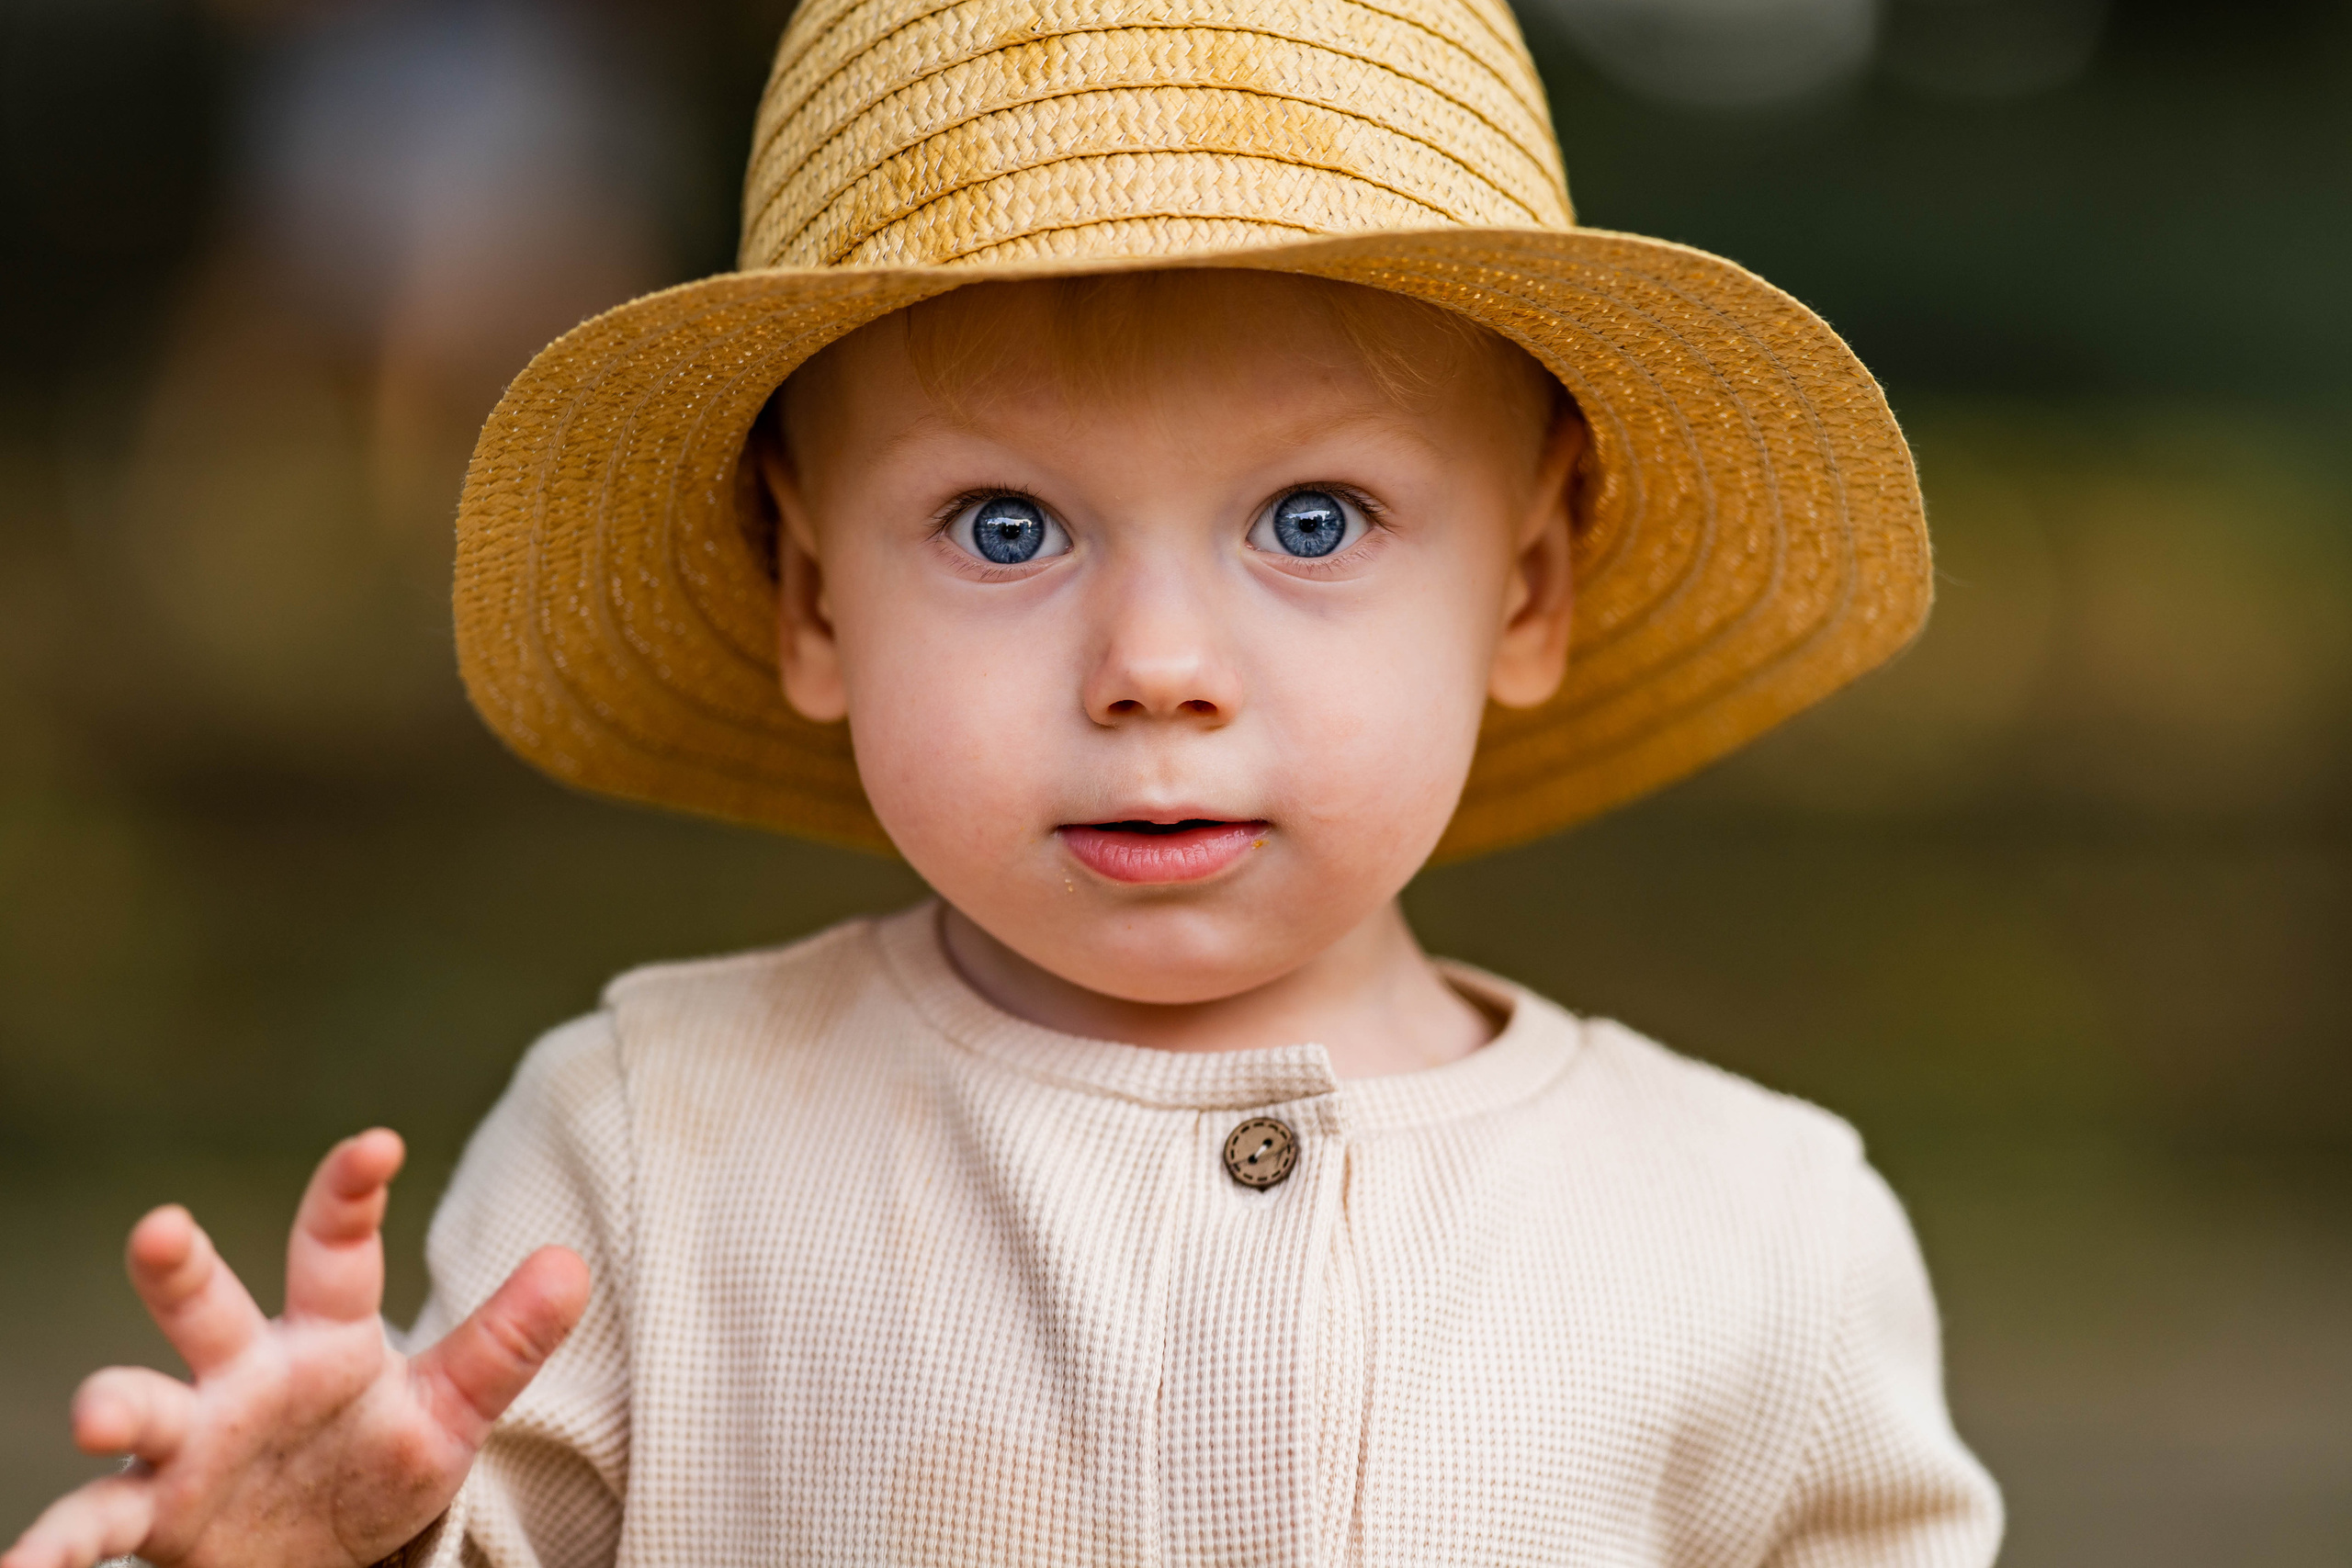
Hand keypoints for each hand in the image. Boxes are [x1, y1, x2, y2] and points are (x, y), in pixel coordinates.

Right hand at [3, 1131, 589, 1567]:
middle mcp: (242, 1373)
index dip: (351, 1193)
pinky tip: (26, 1566)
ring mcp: (188, 1441)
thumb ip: (505, 1343)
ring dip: (112, 1404)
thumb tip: (574, 1265)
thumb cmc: (377, 1460)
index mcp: (323, 1336)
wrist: (317, 1556)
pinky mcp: (149, 1514)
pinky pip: (93, 1526)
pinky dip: (54, 1548)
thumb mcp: (451, 1410)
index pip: (337, 1249)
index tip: (378, 1144)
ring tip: (93, 1413)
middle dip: (180, 1266)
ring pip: (138, 1406)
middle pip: (206, 1304)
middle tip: (161, 1227)